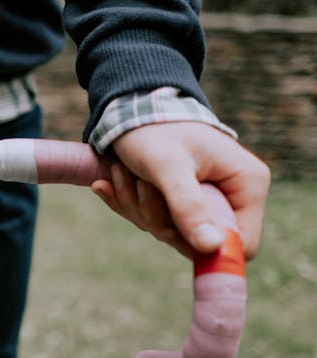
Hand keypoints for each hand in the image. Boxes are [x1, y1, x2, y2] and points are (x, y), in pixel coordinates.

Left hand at [91, 122, 269, 259]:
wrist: (128, 108)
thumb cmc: (152, 130)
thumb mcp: (168, 167)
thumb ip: (188, 206)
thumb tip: (211, 247)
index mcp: (247, 184)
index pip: (243, 244)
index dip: (206, 249)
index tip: (170, 231)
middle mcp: (233, 195)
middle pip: (198, 242)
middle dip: (158, 219)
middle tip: (140, 185)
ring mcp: (205, 199)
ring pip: (170, 232)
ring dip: (138, 207)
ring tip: (124, 172)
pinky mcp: (180, 201)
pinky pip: (153, 220)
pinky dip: (129, 203)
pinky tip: (110, 181)